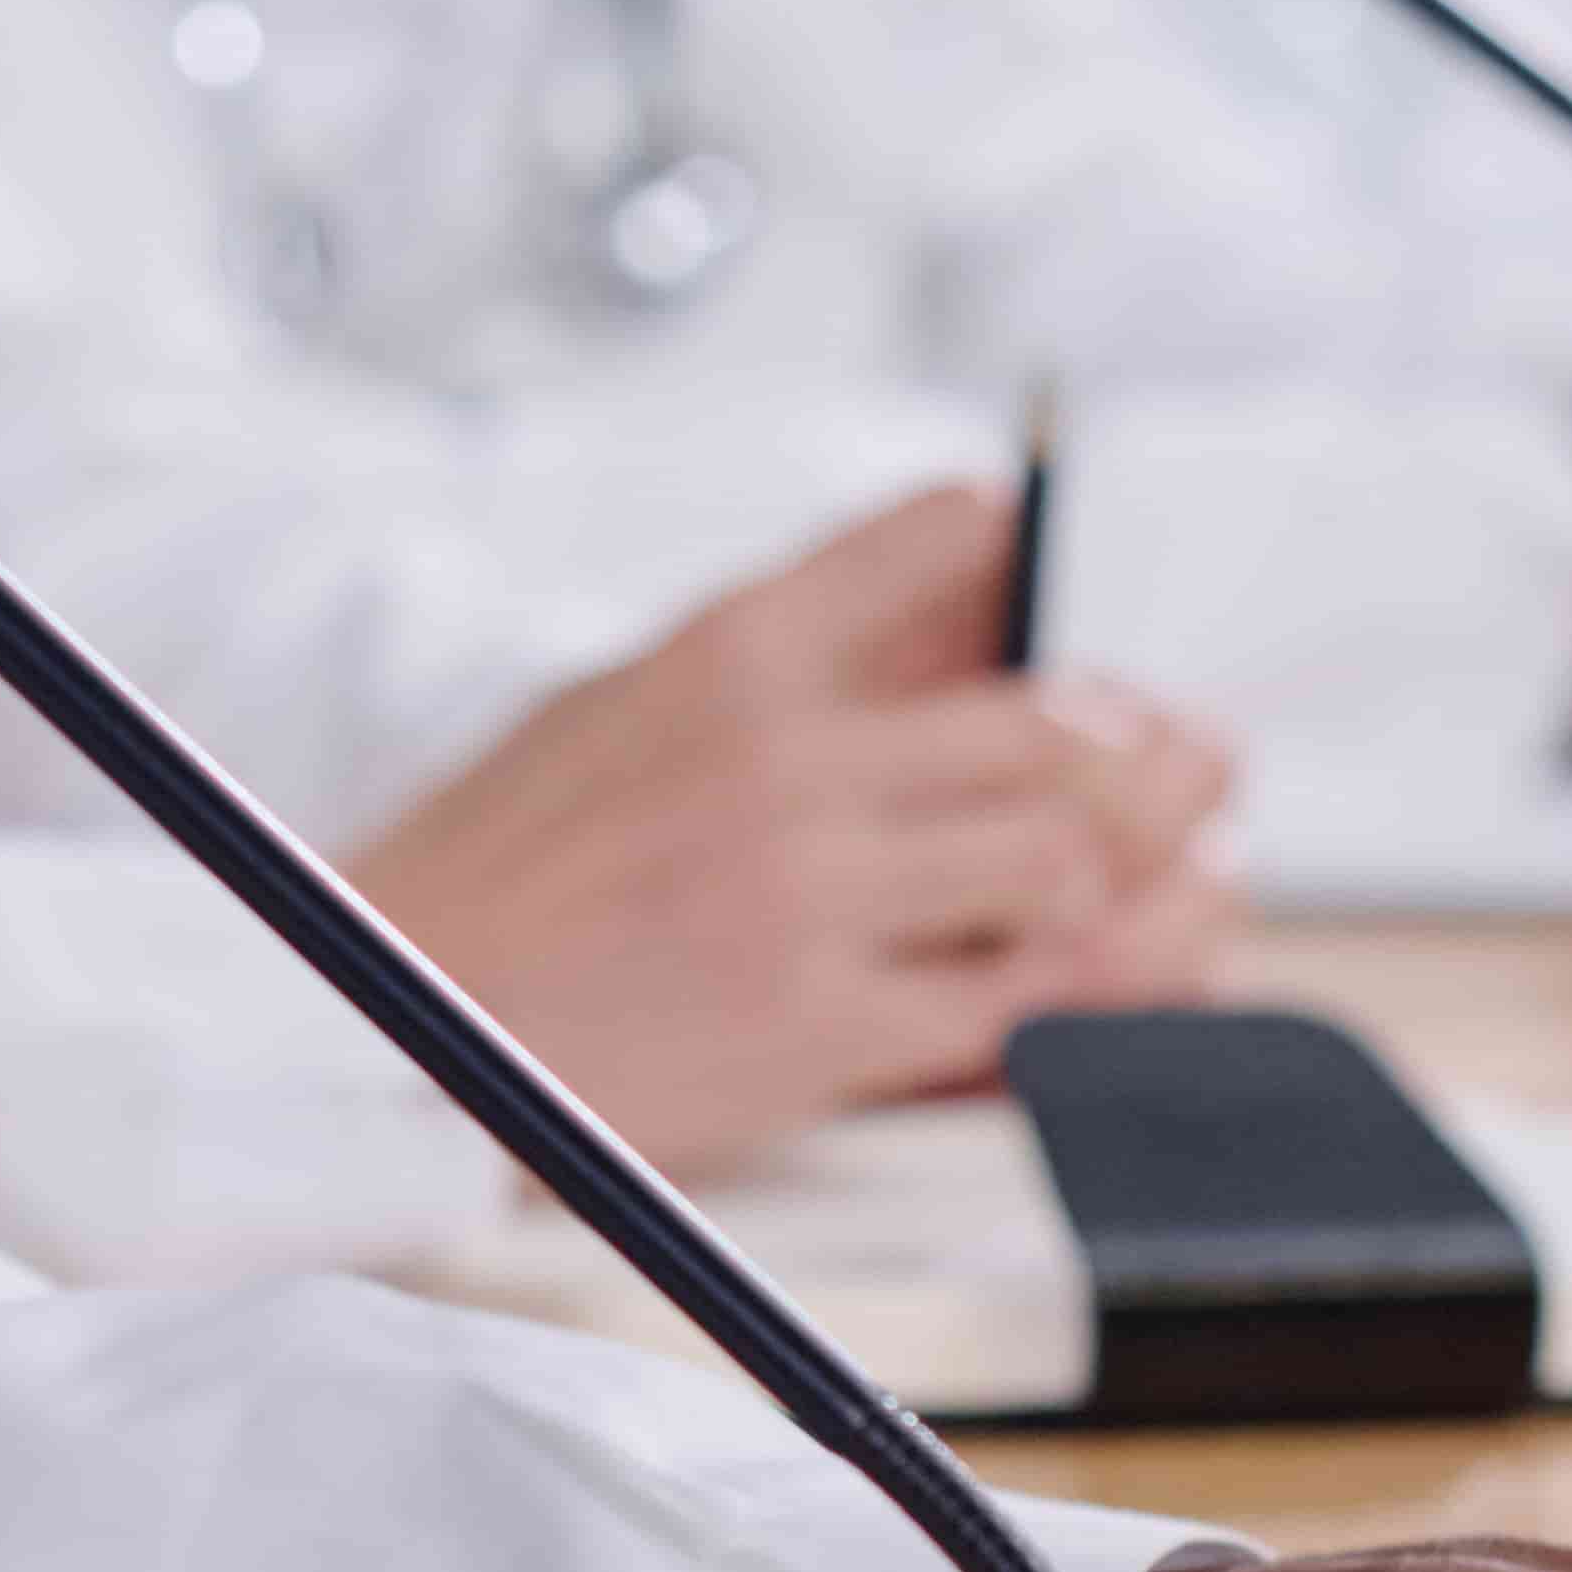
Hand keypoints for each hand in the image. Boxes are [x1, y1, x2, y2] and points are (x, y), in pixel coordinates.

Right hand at [357, 491, 1232, 1174]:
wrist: (377, 1034)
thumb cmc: (484, 880)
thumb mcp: (601, 711)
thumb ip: (759, 672)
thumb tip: (938, 631)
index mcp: (724, 649)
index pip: (940, 537)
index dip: (1025, 546)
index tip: (1058, 577)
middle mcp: (782, 755)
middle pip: (1056, 722)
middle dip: (1149, 746)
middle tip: (1189, 759)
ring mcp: (809, 895)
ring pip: (1068, 858)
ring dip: (1153, 869)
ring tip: (1195, 869)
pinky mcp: (822, 1030)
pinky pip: (1028, 1005)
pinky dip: (1111, 989)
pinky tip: (1150, 970)